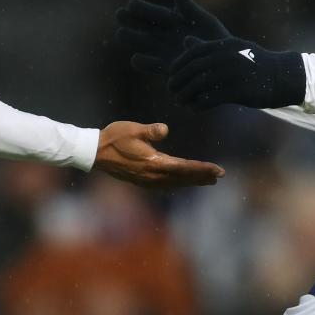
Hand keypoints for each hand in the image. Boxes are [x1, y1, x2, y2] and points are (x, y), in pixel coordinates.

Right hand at [95, 121, 224, 186]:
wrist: (94, 153)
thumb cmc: (114, 138)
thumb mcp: (133, 130)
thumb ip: (150, 131)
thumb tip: (165, 130)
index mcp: (154, 164)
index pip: (185, 168)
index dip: (203, 169)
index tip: (218, 170)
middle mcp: (153, 176)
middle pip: (183, 178)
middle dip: (202, 176)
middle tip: (219, 176)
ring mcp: (148, 180)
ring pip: (175, 183)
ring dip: (191, 181)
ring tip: (207, 180)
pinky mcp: (142, 181)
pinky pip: (166, 184)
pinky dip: (178, 183)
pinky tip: (182, 181)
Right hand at [115, 0, 229, 73]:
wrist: (224, 62)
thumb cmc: (215, 38)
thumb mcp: (203, 20)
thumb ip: (188, 7)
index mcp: (174, 21)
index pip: (155, 13)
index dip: (143, 9)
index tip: (130, 4)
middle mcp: (166, 35)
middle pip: (145, 27)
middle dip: (132, 21)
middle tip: (119, 15)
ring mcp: (166, 51)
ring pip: (145, 43)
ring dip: (133, 39)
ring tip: (120, 34)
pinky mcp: (169, 68)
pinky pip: (154, 65)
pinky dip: (145, 63)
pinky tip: (135, 58)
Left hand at [168, 37, 305, 109]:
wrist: (281, 76)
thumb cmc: (254, 62)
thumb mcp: (231, 48)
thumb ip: (207, 46)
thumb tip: (186, 40)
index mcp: (223, 45)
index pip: (192, 53)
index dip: (178, 65)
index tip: (171, 74)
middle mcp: (225, 57)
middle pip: (192, 70)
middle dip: (178, 81)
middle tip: (171, 90)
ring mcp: (231, 74)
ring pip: (198, 85)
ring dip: (185, 95)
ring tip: (179, 101)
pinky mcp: (237, 91)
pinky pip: (210, 99)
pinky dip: (198, 105)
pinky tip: (194, 109)